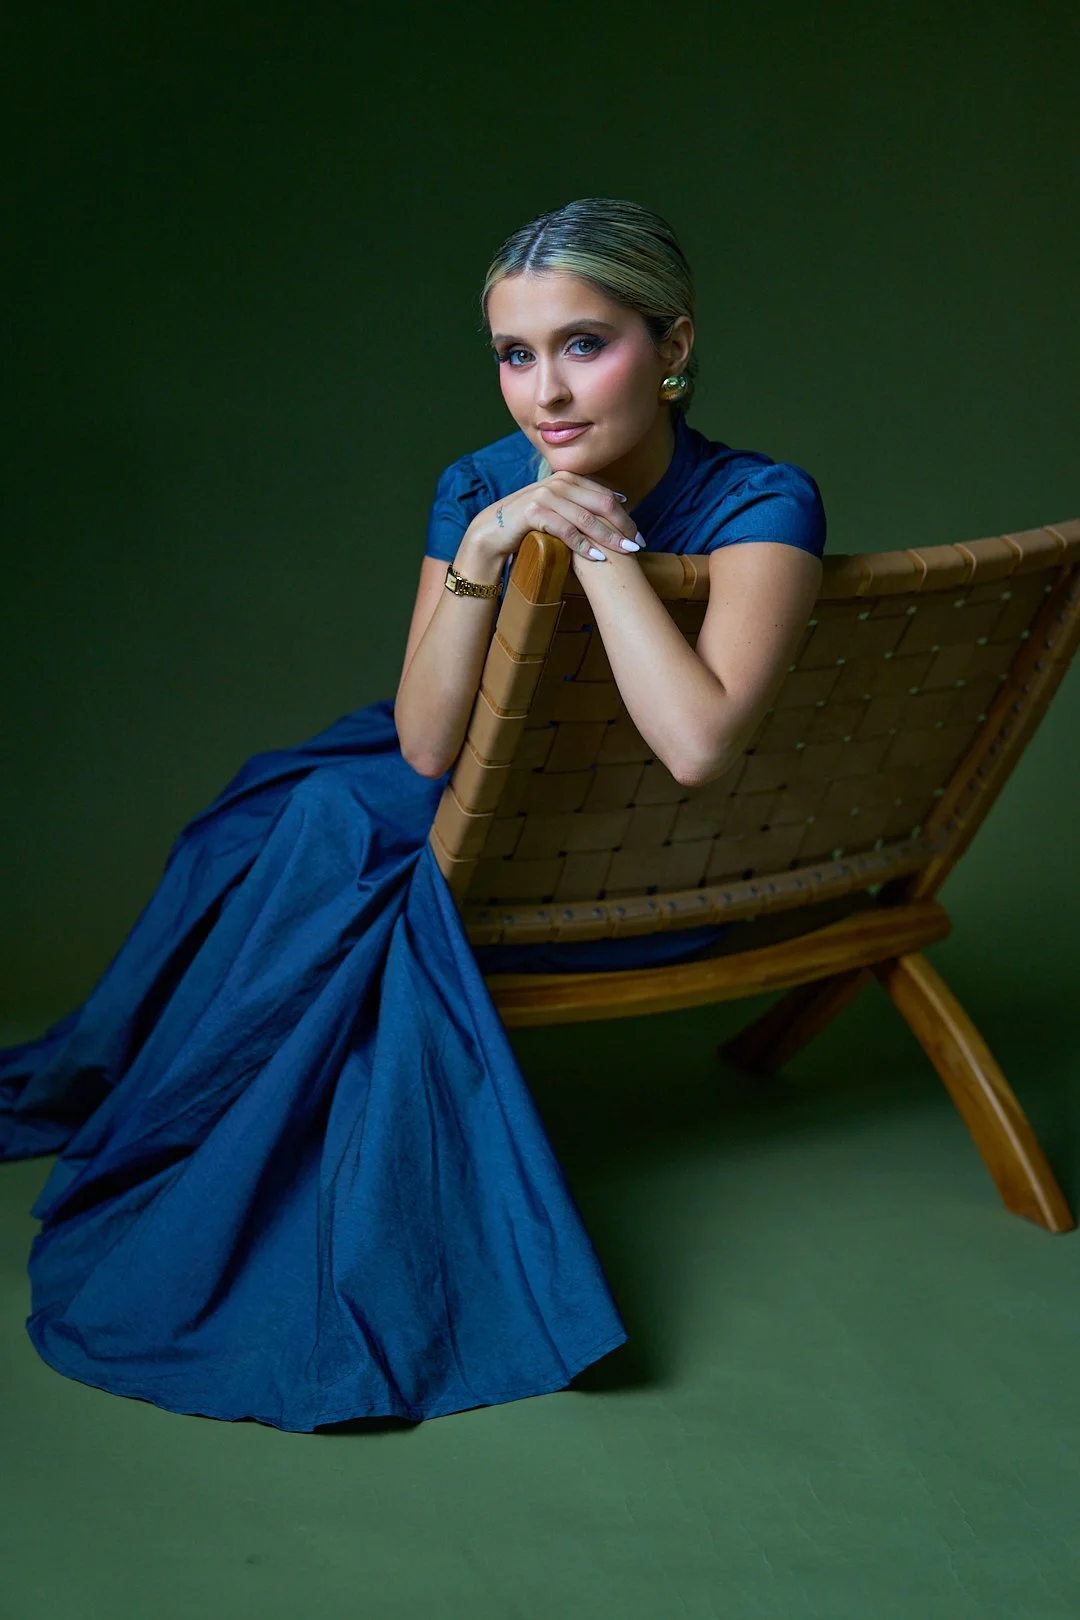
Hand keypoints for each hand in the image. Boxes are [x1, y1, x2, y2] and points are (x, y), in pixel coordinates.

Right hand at [462, 470, 645, 568]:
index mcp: (567, 479)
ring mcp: (545, 496)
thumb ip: (582, 503)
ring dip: (608, 537)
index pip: (604, 495)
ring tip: (624, 552)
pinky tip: (597, 557)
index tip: (638, 535)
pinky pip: (565, 529)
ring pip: (586, 517)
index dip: (624, 515)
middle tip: (637, 545)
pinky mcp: (533, 512)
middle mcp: (557, 483)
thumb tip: (620, 503)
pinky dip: (583, 545)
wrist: (493, 531)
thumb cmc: (529, 523)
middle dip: (622, 525)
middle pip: (600, 503)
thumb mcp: (558, 508)